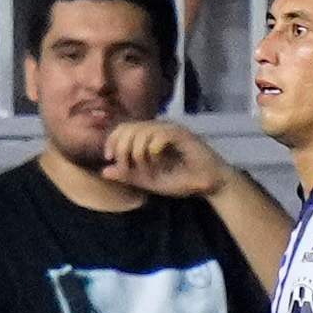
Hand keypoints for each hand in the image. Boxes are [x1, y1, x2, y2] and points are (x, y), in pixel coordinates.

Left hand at [102, 116, 232, 198]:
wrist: (207, 185)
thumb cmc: (180, 180)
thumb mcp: (148, 181)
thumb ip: (127, 175)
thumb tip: (104, 171)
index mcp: (149, 136)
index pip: (123, 128)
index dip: (111, 141)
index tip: (108, 158)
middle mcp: (158, 128)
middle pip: (129, 127)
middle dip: (122, 148)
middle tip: (126, 166)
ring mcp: (171, 130)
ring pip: (142, 131)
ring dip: (138, 152)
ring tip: (146, 168)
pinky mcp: (182, 135)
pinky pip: (159, 136)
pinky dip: (153, 151)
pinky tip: (159, 162)